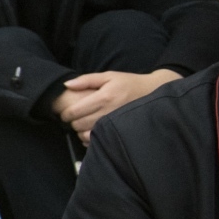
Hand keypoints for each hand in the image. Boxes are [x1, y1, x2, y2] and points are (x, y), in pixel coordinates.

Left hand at [53, 69, 180, 138]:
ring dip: (81, 132)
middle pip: (78, 124)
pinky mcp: (120, 133)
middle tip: (76, 118)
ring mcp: (115, 125)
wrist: (154, 92)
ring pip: (86, 135)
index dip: (65, 114)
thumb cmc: (128, 83)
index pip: (74, 111)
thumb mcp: (108, 76)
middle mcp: (108, 112)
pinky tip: (93, 131)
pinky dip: (91, 139)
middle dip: (72, 122)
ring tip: (84, 125)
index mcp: (104, 97)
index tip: (66, 113)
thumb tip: (66, 85)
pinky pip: (98, 142)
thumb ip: (86, 80)